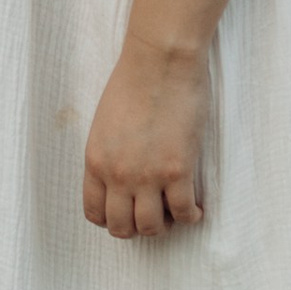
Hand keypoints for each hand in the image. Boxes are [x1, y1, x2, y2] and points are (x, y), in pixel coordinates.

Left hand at [83, 39, 208, 240]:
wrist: (160, 61)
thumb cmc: (135, 81)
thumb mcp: (105, 123)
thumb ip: (109, 154)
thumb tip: (120, 177)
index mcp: (95, 161)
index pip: (94, 212)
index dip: (112, 220)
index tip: (128, 212)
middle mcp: (117, 174)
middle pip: (121, 228)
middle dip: (137, 228)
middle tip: (154, 215)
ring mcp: (147, 175)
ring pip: (151, 228)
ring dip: (164, 226)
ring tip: (175, 213)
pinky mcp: (177, 170)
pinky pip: (183, 212)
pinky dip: (191, 216)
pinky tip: (196, 209)